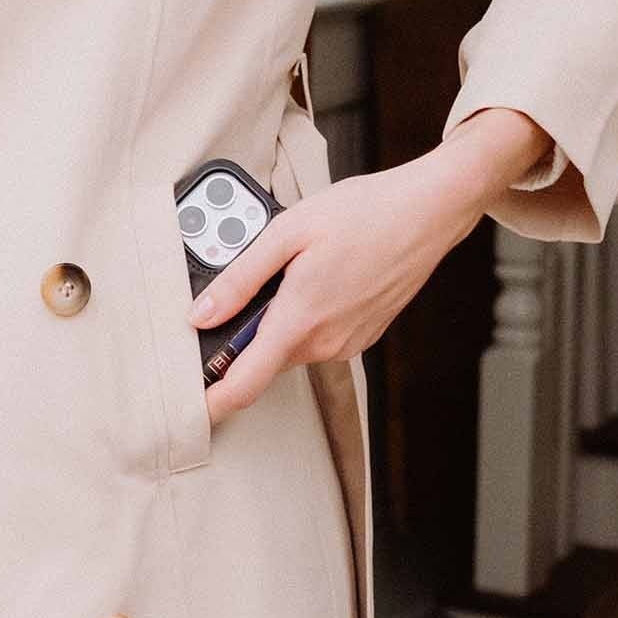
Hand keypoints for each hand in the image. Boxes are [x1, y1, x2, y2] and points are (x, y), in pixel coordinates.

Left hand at [189, 108, 552, 427]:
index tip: (189, 407)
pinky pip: (318, 337)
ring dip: (279, 319)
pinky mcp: (363, 335)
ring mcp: (348, 342)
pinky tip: (320, 275)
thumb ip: (239, 280)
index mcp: (300, 320)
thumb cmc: (364, 213)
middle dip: (246, 333)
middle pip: (264, 358)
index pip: (244, 384)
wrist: (428, 210)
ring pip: (291, 346)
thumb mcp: (286, 232)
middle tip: (248, 283)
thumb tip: (200, 315)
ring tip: (294, 267)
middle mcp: (326, 342)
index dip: (211, 402)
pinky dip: (307, 315)